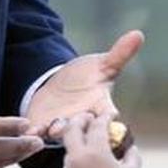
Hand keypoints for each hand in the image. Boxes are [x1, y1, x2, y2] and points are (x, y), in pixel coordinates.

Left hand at [27, 29, 143, 139]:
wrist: (61, 86)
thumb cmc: (87, 78)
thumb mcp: (102, 65)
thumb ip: (119, 54)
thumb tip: (138, 34)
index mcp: (100, 107)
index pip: (108, 113)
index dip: (110, 115)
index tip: (111, 113)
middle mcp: (83, 120)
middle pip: (84, 129)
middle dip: (79, 126)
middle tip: (74, 122)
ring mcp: (63, 125)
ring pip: (60, 133)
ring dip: (55, 131)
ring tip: (50, 128)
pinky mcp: (43, 126)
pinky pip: (38, 133)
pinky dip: (34, 134)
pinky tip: (28, 130)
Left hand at [62, 109, 141, 167]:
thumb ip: (132, 156)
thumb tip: (131, 148)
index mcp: (96, 151)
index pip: (97, 125)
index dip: (104, 117)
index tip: (110, 116)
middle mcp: (78, 156)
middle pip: (72, 128)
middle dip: (80, 119)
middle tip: (89, 118)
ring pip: (69, 146)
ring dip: (77, 139)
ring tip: (89, 141)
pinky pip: (70, 163)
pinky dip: (77, 157)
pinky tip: (87, 161)